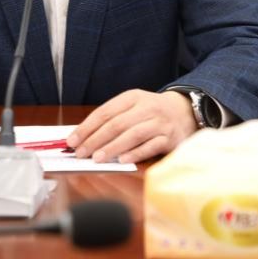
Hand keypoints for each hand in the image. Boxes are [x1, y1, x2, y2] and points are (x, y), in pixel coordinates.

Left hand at [66, 89, 196, 162]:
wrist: (185, 112)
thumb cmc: (151, 113)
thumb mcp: (133, 107)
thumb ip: (111, 119)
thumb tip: (83, 137)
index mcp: (132, 97)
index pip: (105, 112)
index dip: (87, 127)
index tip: (72, 141)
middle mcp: (147, 107)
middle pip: (117, 124)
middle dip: (95, 139)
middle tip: (81, 153)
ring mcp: (160, 122)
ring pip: (133, 134)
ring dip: (112, 147)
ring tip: (97, 159)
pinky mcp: (170, 137)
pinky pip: (151, 146)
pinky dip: (135, 153)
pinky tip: (122, 161)